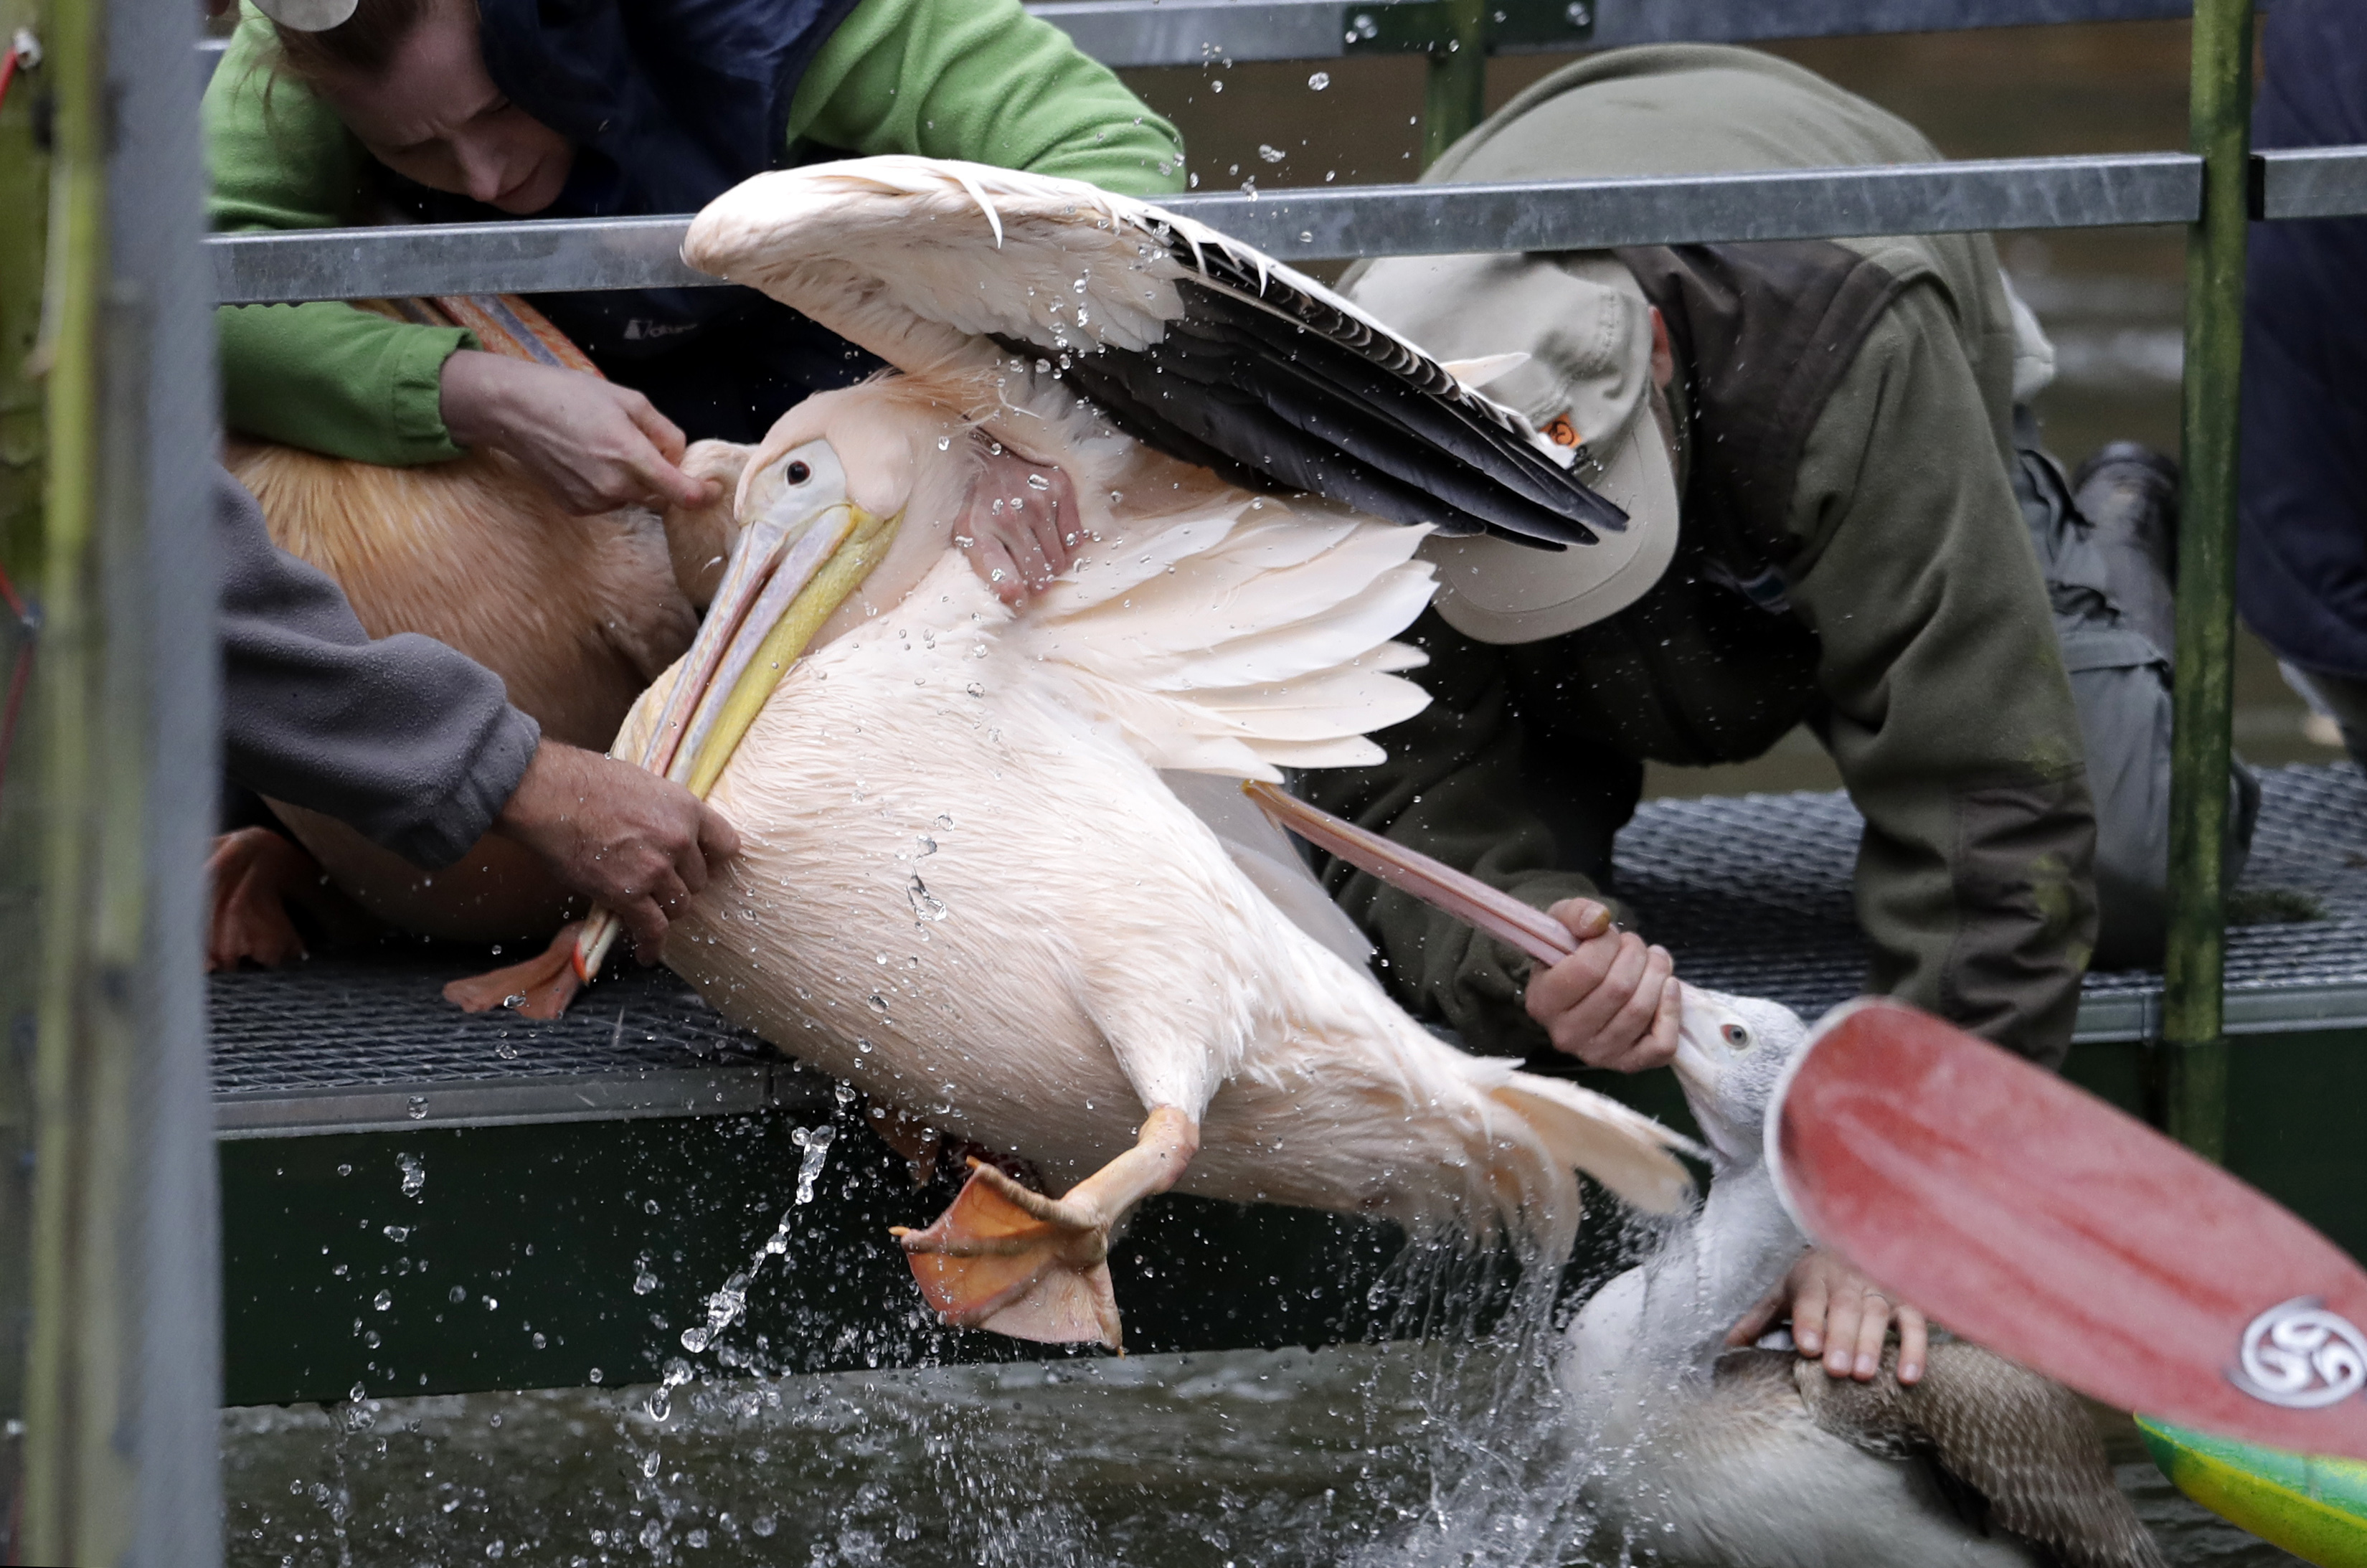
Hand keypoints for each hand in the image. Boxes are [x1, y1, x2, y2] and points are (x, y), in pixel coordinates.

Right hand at [439, 349, 718, 514]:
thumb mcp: (628, 399)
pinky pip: (608, 502)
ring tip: (606, 448)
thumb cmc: (571, 395)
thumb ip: (664, 430)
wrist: (514, 410)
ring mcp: (593, 501)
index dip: (705, 495)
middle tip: (645, 448)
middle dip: (663, 479)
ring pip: (633, 499)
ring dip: (634, 481)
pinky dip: (610, 487)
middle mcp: (614, 486)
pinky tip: (588, 462)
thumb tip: (680, 456)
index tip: (713, 488)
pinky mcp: (575, 508)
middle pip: (659, 497)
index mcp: (631, 456)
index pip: (683, 494)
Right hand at [491, 741, 740, 962]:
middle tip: (660, 885)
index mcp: (687, 810)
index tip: (702, 866)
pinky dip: (651, 945)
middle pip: (698, 881)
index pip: (726, 845)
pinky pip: (652, 929)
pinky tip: (646, 953)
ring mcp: (656, 869)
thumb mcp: (645, 787)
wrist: (549, 795)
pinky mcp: (628, 894)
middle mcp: (679, 841)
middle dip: (680, 885)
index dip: (713, 859)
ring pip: (679, 907)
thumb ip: (665, 814)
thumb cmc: (588, 784)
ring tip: (648, 912)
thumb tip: (670, 836)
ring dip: (664, 911)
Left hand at [955, 438, 1080, 603]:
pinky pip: (1075, 540)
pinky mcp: (1060, 486)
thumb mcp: (964, 535)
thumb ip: (984, 569)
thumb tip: (1017, 603)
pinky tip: (1050, 533)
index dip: (1018, 600)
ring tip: (1037, 548)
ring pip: (1060, 562)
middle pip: (1040, 579)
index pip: (1010, 587)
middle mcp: (1010, 515)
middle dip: (1036, 582)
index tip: (1019, 598)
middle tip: (1029, 570)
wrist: (986, 450)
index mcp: (978, 530)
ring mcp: (1038, 500)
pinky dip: (1066, 544)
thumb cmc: (976, 501)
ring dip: (1051, 563)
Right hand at [1523, 898, 1679, 1070]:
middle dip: (1637, 956)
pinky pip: (1661, 1044)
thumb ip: (1576, 914)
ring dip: (1658, 975)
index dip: (1608, 943)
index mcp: (1542, 1001)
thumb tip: (1599, 921)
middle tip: (1636, 944)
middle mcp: (1566, 1035)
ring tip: (1655, 958)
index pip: (1587, 969)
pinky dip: (1671, 1011)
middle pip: (1619, 989)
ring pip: (1641, 1011)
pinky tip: (1669, 987)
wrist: (1578, 987)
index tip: (1610, 933)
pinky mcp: (1628, 1064)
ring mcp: (1598, 1055)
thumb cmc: (1569, 954)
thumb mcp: (1563, 925)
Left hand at [1727, 1245, 1929, 1384]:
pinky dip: (1915, 1348)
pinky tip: (1909, 1377)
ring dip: (1872, 1344)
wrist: (1850, 1243)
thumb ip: (1758, 1321)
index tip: (1808, 1347)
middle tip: (1836, 1370)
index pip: (1809, 1298)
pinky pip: (1914, 1322)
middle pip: (1844, 1308)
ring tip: (1864, 1375)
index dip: (1809, 1321)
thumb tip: (1728, 1347)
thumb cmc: (1812, 1281)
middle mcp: (1846, 1281)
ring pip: (1877, 1314)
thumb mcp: (1782, 1294)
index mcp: (1811, 1278)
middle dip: (1840, 1338)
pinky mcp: (1906, 1300)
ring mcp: (1878, 1289)